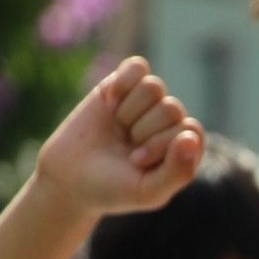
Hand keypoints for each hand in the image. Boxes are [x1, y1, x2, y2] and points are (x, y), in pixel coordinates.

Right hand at [32, 58, 205, 216]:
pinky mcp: (123, 85)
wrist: (68, 178)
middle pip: (171, 109)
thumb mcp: (147, 192)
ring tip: (118, 127)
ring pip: (154, 87)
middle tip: (125, 147)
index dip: (161, 144)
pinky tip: (111, 103)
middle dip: (142, 131)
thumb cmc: (112, 188)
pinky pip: (138, 66)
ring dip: (130, 111)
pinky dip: (123, 83)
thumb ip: (178, 172)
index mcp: (185, 148)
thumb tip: (190, 138)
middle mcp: (170, 123)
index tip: (137, 161)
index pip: (190, 131)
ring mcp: (147, 103)